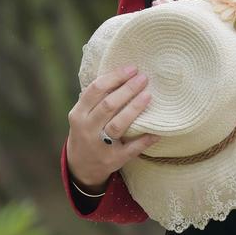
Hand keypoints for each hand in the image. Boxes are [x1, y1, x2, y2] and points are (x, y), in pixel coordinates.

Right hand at [66, 62, 161, 187]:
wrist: (81, 166)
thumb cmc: (87, 131)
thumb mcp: (83, 115)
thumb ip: (96, 98)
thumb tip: (123, 73)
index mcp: (79, 114)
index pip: (95, 90)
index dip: (114, 77)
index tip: (132, 68)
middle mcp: (87, 129)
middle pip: (108, 105)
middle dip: (127, 89)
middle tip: (144, 78)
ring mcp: (100, 145)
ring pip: (118, 125)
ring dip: (134, 109)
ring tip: (148, 95)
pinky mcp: (113, 159)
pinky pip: (131, 149)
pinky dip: (144, 140)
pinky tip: (156, 131)